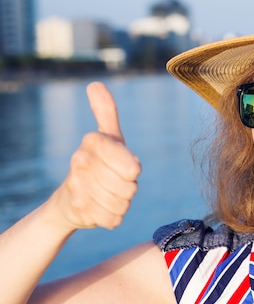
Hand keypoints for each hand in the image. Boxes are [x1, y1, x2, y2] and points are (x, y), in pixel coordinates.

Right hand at [51, 82, 140, 229]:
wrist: (70, 200)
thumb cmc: (97, 164)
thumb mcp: (106, 137)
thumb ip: (106, 112)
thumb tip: (95, 85)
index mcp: (93, 142)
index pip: (133, 167)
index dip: (132, 171)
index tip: (122, 167)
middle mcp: (81, 161)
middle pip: (130, 187)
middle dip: (127, 189)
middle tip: (113, 183)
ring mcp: (78, 187)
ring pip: (123, 203)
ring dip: (120, 202)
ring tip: (106, 194)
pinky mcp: (81, 211)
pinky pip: (114, 218)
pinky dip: (113, 216)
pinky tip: (100, 207)